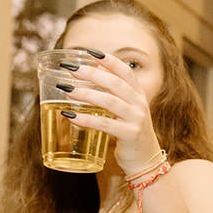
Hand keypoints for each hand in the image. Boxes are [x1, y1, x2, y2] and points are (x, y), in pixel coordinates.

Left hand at [54, 49, 162, 174]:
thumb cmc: (130, 132)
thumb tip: (86, 78)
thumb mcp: (127, 110)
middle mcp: (139, 104)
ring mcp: (136, 119)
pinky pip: (105, 124)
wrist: (146, 160)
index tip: (90, 52)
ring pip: (110, 101)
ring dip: (86, 94)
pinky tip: (70, 116)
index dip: (109, 61)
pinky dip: (86, 119)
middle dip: (92, 74)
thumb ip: (113, 95)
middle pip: (115, 83)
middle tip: (70, 69)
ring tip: (67, 90)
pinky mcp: (130, 135)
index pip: (125, 72)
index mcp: (138, 95)